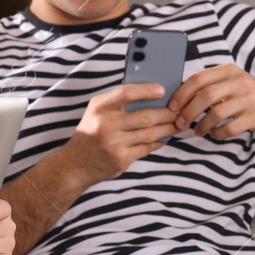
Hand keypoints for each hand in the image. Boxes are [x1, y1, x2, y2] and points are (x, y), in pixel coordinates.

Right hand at [64, 83, 180, 183]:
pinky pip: (147, 148)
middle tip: (179, 111)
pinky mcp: (121, 159)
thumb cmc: (91, 132)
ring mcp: (114, 144)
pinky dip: (159, 142)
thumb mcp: (97, 112)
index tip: (162, 90)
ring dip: (168, 128)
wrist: (76, 164)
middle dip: (167, 114)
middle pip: (145, 116)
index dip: (146, 90)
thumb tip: (152, 95)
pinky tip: (165, 137)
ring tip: (177, 124)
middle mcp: (106, 125)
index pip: (126, 93)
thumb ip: (118, 102)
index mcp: (99, 108)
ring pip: (150, 134)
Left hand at [169, 64, 254, 138]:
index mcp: (229, 71)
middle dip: (189, 111)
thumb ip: (209, 84)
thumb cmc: (247, 94)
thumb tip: (179, 97)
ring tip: (197, 131)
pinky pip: (230, 128)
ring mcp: (249, 100)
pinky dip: (218, 134)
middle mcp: (239, 82)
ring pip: (217, 113)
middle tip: (180, 123)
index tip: (173, 106)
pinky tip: (215, 134)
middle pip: (206, 96)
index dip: (182, 93)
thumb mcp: (230, 80)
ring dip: (202, 125)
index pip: (199, 79)